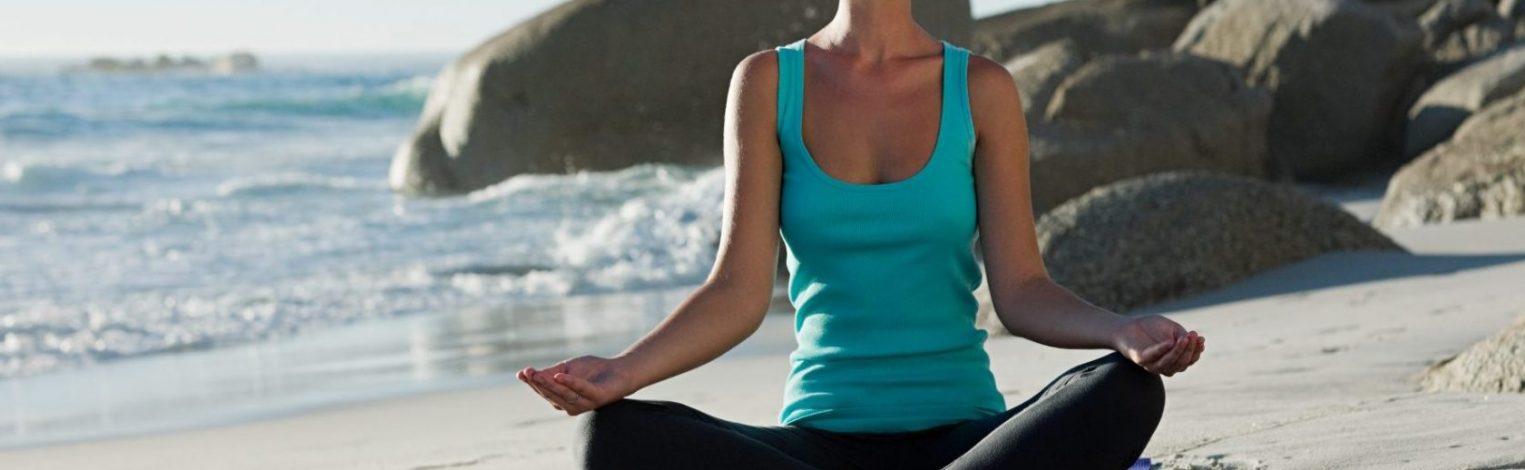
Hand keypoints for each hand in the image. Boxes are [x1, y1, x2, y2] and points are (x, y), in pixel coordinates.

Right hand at [517, 355, 637, 415]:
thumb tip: (530, 373)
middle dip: (538, 383)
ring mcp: (584, 403)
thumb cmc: (591, 370)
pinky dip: (571, 383)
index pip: (544, 392)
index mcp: (562, 399)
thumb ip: (551, 372)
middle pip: (551, 394)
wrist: (619, 371)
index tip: (521, 373)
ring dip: (550, 384)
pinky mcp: (597, 397)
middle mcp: (571, 405)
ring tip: (538, 374)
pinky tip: (560, 375)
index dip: (532, 383)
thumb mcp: (567, 368)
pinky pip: (582, 390)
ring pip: (564, 394)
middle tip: (527, 372)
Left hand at [1109, 314, 1203, 376]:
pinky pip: (1152, 357)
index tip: (1201, 339)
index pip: (1189, 360)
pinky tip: (1169, 342)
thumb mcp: (1172, 328)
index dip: (1196, 351)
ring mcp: (1151, 364)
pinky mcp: (1139, 359)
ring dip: (1179, 351)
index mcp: (1173, 360)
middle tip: (1194, 336)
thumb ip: (1182, 335)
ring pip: (1169, 363)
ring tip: (1185, 338)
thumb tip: (1193, 340)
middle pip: (1181, 364)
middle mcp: (1163, 366)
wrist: (1126, 326)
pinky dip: (1162, 350)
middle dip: (1190, 350)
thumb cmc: (1151, 328)